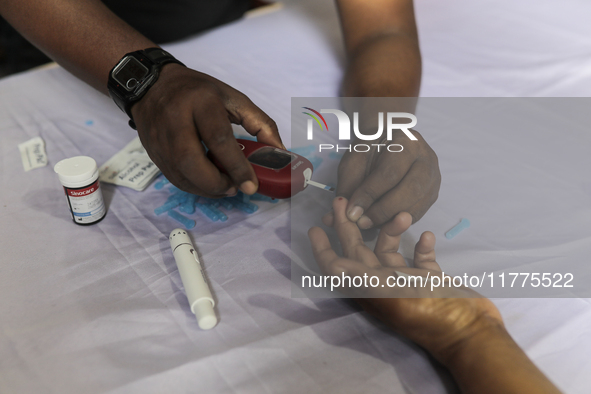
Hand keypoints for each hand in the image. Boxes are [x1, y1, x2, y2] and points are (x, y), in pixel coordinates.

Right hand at [131, 63, 282, 196]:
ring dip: (206, 189)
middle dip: (216, 183)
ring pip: (180, 174)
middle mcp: (176, 119)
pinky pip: (173, 178)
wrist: (152, 85)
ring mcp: (160, 138)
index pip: (219, 138)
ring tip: (225, 187)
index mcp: (201, 102)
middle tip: (235, 188)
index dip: (237, 166)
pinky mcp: (153, 152)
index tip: (252, 184)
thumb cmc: (198, 92)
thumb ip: (260, 123)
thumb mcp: (233, 98)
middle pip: (191, 161)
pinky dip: (194, 187)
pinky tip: (209, 184)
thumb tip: (279, 151)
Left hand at [309, 197, 502, 362]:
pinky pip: (420, 256)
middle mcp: (383, 284)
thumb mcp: (391, 293)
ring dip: (392, 230)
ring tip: (402, 213)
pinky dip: (421, 245)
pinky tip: (426, 234)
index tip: (315, 227)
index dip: (323, 249)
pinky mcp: (430, 279)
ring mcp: (407, 281)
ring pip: (391, 249)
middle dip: (349, 226)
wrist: (471, 333)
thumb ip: (361, 276)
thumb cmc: (429, 314)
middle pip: (359, 250)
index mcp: (369, 289)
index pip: (338, 267)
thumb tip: (332, 265)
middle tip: (343, 201)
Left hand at [323, 130, 439, 228]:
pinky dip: (398, 222)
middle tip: (361, 222)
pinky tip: (381, 223)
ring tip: (368, 223)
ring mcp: (433, 177)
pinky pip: (418, 214)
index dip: (370, 195)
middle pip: (409, 191)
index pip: (390, 173)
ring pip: (416, 205)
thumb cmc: (370, 150)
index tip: (352, 211)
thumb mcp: (354, 161)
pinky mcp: (433, 194)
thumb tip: (333, 218)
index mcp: (407, 142)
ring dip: (391, 220)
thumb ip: (346, 188)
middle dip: (382, 211)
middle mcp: (427, 159)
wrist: (389, 141)